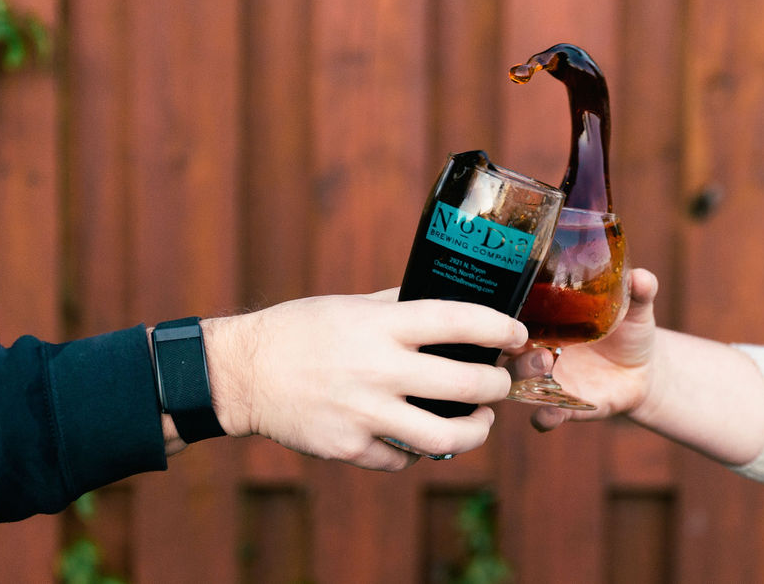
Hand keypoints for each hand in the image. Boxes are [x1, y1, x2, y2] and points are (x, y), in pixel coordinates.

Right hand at [200, 290, 527, 469]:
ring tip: (479, 422)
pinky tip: (415, 437)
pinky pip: (403, 459)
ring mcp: (365, 414)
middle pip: (467, 386)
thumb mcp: (352, 305)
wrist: (244, 373)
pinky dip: (416, 451)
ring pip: (446, 438)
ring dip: (476, 431)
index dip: (500, 327)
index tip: (518, 334)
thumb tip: (449, 304)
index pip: (459, 321)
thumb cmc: (301, 331)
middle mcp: (379, 369)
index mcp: (382, 326)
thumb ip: (400, 306)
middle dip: (497, 387)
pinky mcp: (350, 448)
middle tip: (499, 384)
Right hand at [508, 268, 660, 431]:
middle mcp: (540, 350)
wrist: (645, 370)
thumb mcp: (635, 309)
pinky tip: (547, 415)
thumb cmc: (630, 332)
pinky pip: (546, 416)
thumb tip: (641, 276)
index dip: (508, 309)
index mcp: (549, 322)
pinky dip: (544, 418)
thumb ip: (639, 291)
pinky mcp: (566, 406)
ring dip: (524, 374)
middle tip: (527, 333)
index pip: (516, 314)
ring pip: (518, 381)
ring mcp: (551, 380)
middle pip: (507, 346)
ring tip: (544, 364)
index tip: (509, 300)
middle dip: (508, 342)